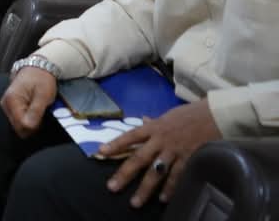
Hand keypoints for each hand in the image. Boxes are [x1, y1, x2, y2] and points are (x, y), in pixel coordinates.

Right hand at [0, 66, 57, 138]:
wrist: (37, 67)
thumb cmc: (42, 79)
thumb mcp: (43, 95)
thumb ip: (35, 112)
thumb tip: (29, 127)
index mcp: (12, 100)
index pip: (22, 126)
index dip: (35, 126)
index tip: (43, 117)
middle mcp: (5, 104)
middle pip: (18, 128)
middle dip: (32, 125)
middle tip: (41, 113)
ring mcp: (6, 106)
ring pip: (18, 126)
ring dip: (30, 122)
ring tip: (37, 110)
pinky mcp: (9, 107)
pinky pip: (18, 120)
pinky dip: (27, 119)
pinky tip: (33, 110)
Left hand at [101, 99, 221, 206]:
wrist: (215, 115)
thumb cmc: (190, 114)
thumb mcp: (168, 115)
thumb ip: (154, 122)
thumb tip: (143, 120)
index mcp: (153, 128)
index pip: (130, 136)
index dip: (116, 144)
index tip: (101, 152)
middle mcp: (161, 140)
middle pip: (139, 158)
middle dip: (125, 174)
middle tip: (112, 187)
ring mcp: (175, 151)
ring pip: (156, 172)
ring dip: (145, 188)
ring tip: (135, 202)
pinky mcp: (189, 159)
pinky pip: (177, 176)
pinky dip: (170, 188)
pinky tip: (163, 199)